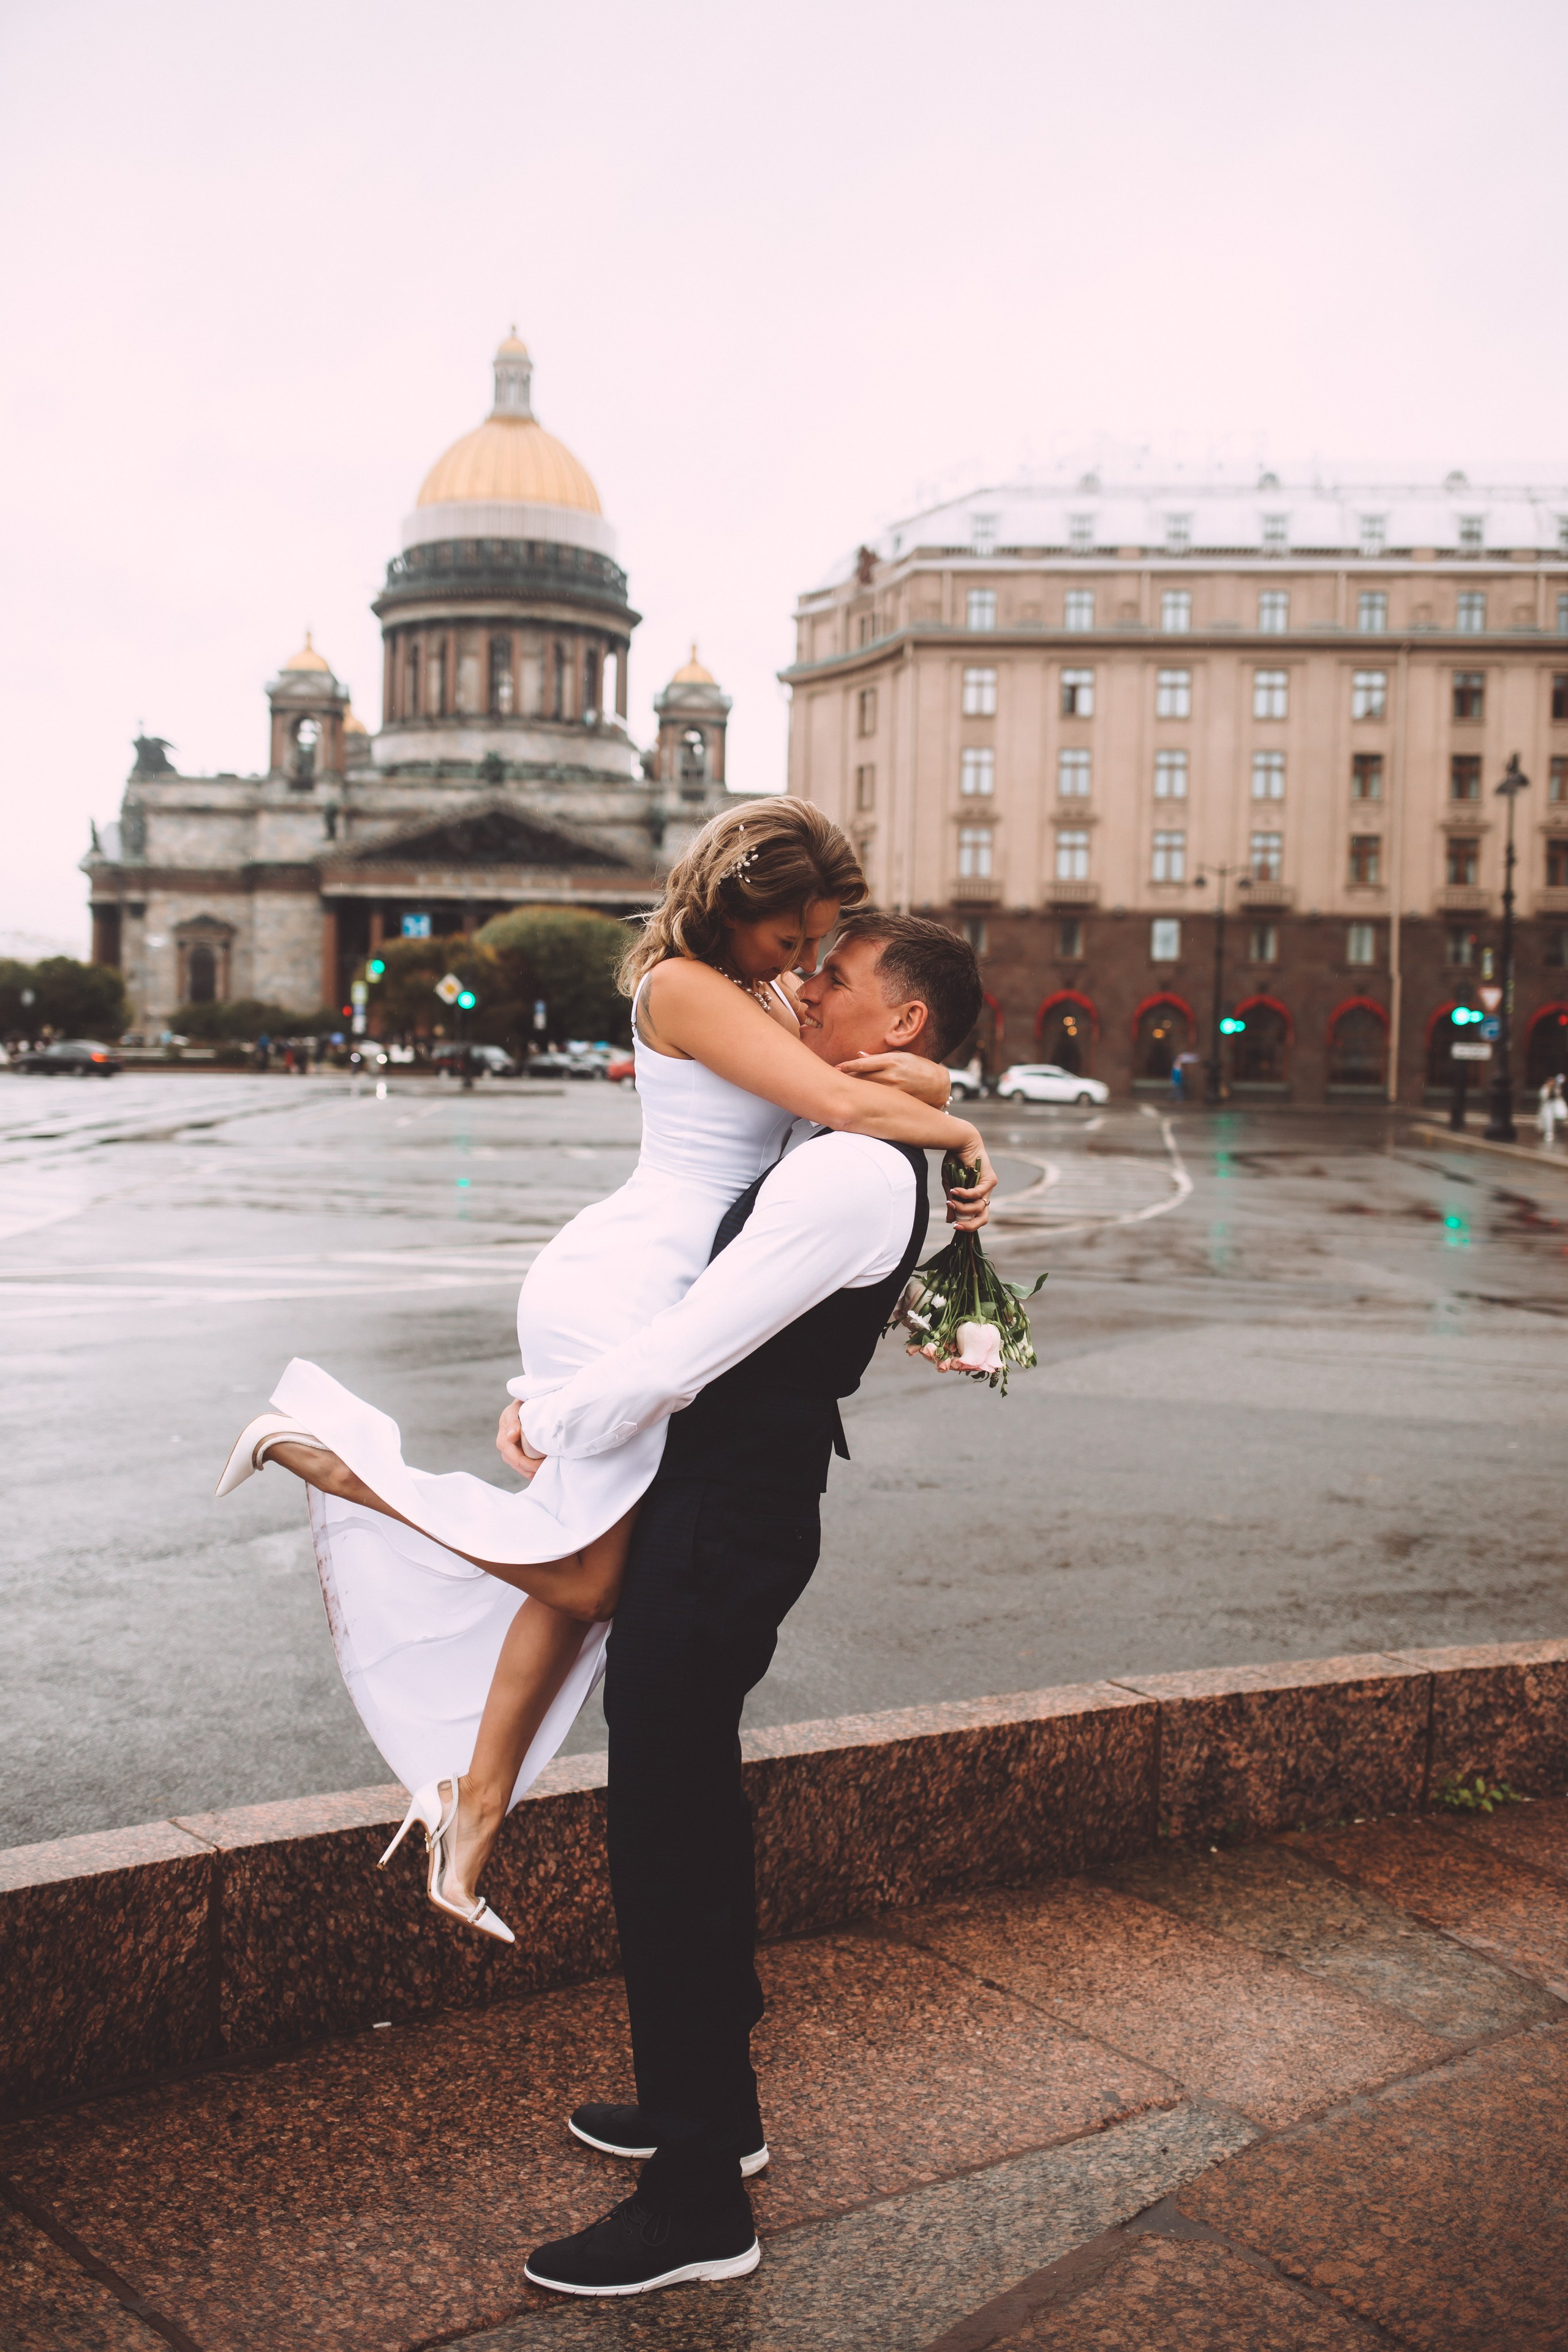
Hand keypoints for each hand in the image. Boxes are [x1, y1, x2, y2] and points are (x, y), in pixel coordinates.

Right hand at [496, 1399, 545, 1477]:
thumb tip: (511, 1437)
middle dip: (536, 1469)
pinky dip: (535, 1469)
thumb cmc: (518, 1409)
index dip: (533, 1465)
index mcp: (503, 1442)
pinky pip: (526, 1469)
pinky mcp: (518, 1458)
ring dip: (536, 1470)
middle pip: (521, 1468)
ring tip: (550, 1465)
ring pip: (524, 1471)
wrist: (520, 1409)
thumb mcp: (514, 1410)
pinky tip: (545, 1465)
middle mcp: (505, 1452)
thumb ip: (512, 1422)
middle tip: (553, 1464)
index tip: (547, 1460)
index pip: (518, 1461)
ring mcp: (511, 1457)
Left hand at [837, 1051, 951, 1108]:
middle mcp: (891, 1075)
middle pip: (862, 1077)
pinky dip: (866, 1098)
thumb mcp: (902, 1056)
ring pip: (867, 1089)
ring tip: (841, 1089)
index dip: (848, 1065)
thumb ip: (880, 1057)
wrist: (939, 1086)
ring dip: (854, 1088)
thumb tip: (860, 1054)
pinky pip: (876, 1099)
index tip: (837, 1067)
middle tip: (833, 1079)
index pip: (863, 1063)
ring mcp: (893, 1090)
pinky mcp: (896, 1101)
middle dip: (847, 1078)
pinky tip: (857, 1100)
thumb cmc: (920, 1067)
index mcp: (892, 1061)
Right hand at [945, 1137, 995, 1229]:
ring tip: (951, 1200)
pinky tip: (954, 1190)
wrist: (960, 1143)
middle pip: (983, 1218)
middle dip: (970, 1225)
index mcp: (976, 1198)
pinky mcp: (991, 1180)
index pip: (976, 1217)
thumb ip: (952, 1203)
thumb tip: (949, 1221)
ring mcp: (989, 1188)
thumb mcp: (950, 1187)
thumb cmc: (954, 1163)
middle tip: (956, 1226)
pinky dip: (964, 1194)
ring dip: (962, 1207)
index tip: (953, 1226)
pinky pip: (977, 1194)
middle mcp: (985, 1195)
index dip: (967, 1226)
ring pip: (978, 1207)